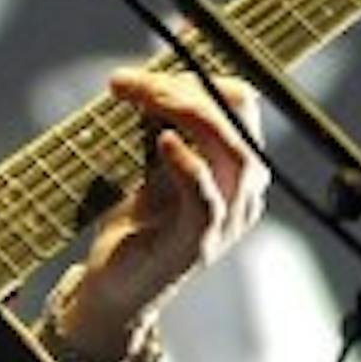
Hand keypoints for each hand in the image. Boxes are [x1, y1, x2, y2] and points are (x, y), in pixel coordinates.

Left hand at [58, 68, 267, 361]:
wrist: (116, 288)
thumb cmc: (138, 226)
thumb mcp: (156, 168)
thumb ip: (165, 129)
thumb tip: (152, 77)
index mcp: (239, 171)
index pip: (240, 105)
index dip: (198, 78)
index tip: (145, 73)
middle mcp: (244, 195)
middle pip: (239, 120)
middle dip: (186, 89)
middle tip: (133, 83)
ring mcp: (227, 222)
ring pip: (234, 154)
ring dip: (187, 115)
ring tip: (146, 99)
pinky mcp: (198, 245)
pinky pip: (208, 200)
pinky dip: (189, 165)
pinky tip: (164, 141)